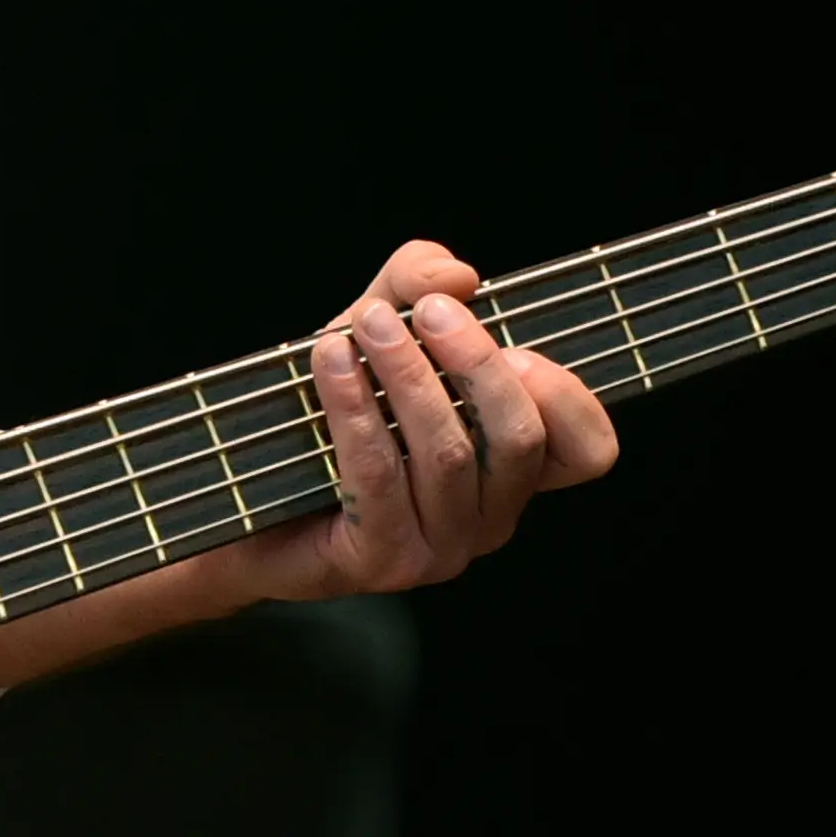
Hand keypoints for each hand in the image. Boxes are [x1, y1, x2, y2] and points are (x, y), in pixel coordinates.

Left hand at [242, 237, 619, 597]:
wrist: (248, 488)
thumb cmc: (331, 406)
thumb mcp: (379, 326)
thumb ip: (418, 283)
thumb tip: (456, 276)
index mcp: (512, 470)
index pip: (588, 448)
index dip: (567, 395)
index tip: (516, 343)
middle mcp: (489, 517)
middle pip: (519, 439)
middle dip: (476, 362)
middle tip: (425, 313)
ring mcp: (439, 548)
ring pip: (449, 455)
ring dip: (408, 377)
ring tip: (366, 324)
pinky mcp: (380, 560)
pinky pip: (380, 476)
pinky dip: (355, 407)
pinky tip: (329, 361)